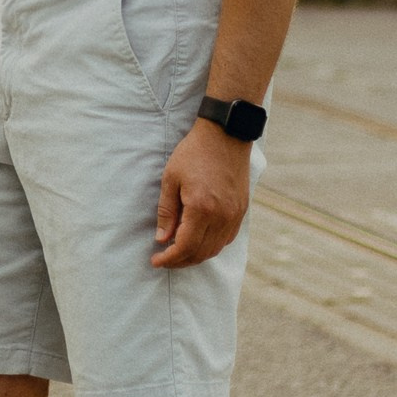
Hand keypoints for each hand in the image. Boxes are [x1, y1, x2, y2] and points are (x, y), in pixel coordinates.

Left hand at [150, 119, 250, 267]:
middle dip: (181, 261)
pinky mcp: (241, 210)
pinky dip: (212, 245)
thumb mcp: (171, 178)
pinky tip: (199, 241)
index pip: (185, 247)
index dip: (169, 258)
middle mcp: (222, 216)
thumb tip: (162, 239)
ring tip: (179, 253)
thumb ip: (167, 211)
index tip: (155, 261)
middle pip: (201, 253)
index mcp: (202, 209)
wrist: (225, 135)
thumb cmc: (194, 153)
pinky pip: (227, 238)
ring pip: (216, 249)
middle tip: (164, 260)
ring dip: (196, 256)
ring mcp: (235, 215)